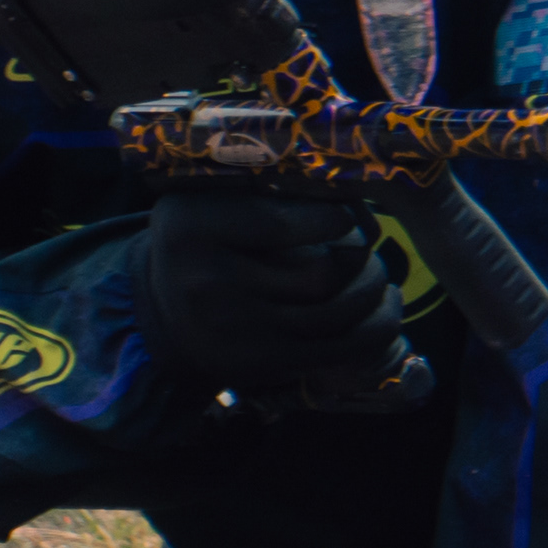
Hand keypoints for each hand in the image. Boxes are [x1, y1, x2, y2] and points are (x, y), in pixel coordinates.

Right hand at [132, 191, 403, 388]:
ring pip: (336, 311)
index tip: (344, 212)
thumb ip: (261, 183)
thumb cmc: (202, 242)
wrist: (161, 316)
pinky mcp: (263, 364)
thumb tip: (352, 188)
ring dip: (371, 287)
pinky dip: (376, 327)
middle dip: (359, 254)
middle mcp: (207, 284)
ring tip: (376, 271)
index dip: (332, 217)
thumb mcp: (206, 198)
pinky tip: (386, 304)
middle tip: (366, 240)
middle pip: (317, 272)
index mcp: (190, 226)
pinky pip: (340, 348)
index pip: (280, 223)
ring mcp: (237, 332)